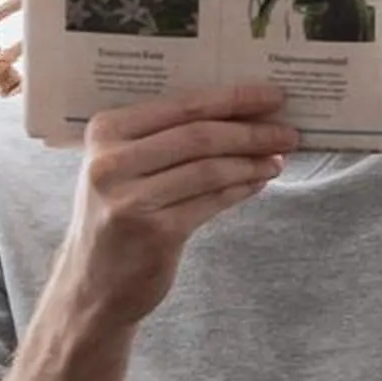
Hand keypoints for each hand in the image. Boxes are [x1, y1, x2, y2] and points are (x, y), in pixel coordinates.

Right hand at [56, 84, 298, 329]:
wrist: (93, 284)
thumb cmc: (117, 215)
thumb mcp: (124, 167)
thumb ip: (167, 139)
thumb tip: (241, 113)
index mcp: (105, 131)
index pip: (183, 104)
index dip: (234, 98)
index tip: (273, 95)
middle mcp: (112, 162)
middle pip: (200, 135)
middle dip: (252, 132)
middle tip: (288, 132)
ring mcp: (132, 199)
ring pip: (211, 169)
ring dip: (252, 162)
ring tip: (279, 158)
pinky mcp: (156, 232)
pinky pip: (212, 202)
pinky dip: (241, 189)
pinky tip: (259, 182)